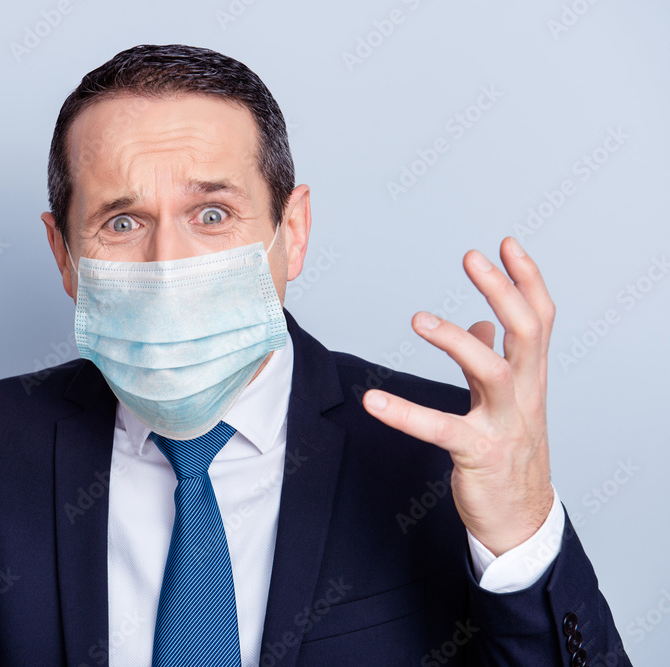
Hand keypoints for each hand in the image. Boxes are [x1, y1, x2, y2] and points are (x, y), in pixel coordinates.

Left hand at [363, 237, 553, 555]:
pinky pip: (440, 428)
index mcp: (531, 377)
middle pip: (527, 333)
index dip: (527, 280)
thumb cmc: (513, 452)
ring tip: (419, 318)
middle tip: (472, 257)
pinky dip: (405, 413)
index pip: (540, 318)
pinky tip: (374, 401)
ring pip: (492, 371)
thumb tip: (484, 324)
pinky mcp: (478, 453)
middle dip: (502, 291)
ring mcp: (505, 424)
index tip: (507, 244)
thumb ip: (498, 358)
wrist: (522, 517)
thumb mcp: (509, 400)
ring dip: (455, 341)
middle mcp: (526, 395)